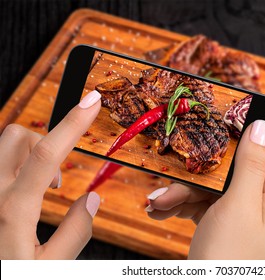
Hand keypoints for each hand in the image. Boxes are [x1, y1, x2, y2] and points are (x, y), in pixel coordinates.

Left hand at [0, 90, 101, 258]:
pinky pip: (0, 163)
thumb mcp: (50, 269)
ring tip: (41, 190)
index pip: (48, 154)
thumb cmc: (9, 278)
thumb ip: (75, 233)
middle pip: (18, 136)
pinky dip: (17, 168)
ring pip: (5, 145)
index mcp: (11, 212)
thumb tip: (92, 200)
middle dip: (46, 144)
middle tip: (57, 179)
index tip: (91, 102)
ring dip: (31, 156)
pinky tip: (22, 195)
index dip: (73, 123)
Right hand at [146, 121, 264, 258]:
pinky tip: (160, 209)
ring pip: (214, 182)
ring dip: (185, 190)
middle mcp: (264, 199)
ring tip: (159, 200)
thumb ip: (251, 164)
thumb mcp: (240, 204)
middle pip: (238, 164)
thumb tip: (262, 125)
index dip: (263, 125)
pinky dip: (181, 203)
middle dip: (206, 166)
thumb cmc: (228, 255)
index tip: (238, 109)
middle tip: (186, 157)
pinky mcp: (222, 217)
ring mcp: (241, 209)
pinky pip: (203, 200)